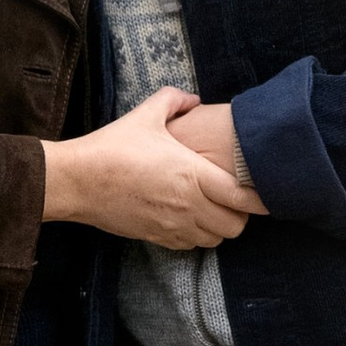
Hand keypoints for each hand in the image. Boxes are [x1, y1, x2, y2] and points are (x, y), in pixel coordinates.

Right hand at [40, 88, 261, 247]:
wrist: (77, 180)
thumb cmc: (112, 147)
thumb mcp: (145, 115)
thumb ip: (174, 101)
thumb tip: (193, 99)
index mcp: (192, 174)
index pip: (242, 197)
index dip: (260, 199)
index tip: (267, 193)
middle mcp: (188, 205)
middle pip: (235, 226)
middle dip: (241, 215)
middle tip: (234, 199)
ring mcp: (173, 225)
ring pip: (215, 239)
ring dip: (219, 226)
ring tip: (213, 208)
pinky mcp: (157, 237)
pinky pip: (191, 246)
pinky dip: (197, 235)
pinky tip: (189, 217)